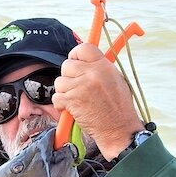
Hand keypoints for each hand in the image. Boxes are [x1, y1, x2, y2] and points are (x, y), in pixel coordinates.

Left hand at [52, 43, 144, 159]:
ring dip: (64, 91)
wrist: (118, 128)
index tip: (75, 62)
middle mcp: (92, 73)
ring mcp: (81, 86)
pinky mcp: (72, 100)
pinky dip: (60, 104)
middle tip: (75, 86)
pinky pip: (56, 96)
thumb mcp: (116, 79)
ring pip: (59, 82)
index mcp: (104, 66)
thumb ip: (100, 68)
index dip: (75, 55)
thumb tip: (85, 62)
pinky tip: (70, 108)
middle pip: (67, 65)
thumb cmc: (118, 107)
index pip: (83, 48)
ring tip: (76, 99)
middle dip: (68, 76)